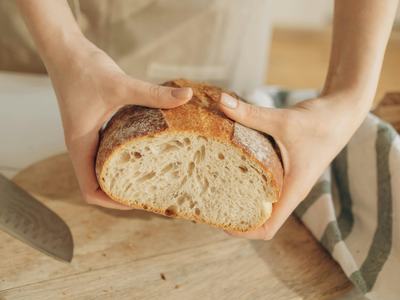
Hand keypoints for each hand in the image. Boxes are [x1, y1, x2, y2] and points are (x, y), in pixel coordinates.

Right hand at [48, 38, 191, 208]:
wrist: (65, 50)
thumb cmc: (84, 69)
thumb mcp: (120, 85)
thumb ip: (153, 94)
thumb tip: (186, 97)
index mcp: (80, 145)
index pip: (90, 190)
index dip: (112, 202)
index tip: (137, 202)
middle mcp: (81, 146)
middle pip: (98, 183)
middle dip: (121, 192)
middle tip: (151, 191)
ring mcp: (87, 136)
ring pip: (102, 168)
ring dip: (122, 175)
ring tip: (151, 176)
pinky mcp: (93, 125)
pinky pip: (106, 150)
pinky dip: (122, 156)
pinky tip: (144, 148)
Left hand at [218, 92, 368, 238]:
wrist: (343, 111)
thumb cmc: (320, 121)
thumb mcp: (283, 120)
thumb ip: (251, 113)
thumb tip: (221, 101)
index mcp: (293, 190)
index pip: (268, 228)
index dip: (244, 231)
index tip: (220, 223)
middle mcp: (290, 190)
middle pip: (261, 219)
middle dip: (236, 216)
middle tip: (209, 204)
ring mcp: (289, 180)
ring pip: (263, 201)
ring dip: (241, 199)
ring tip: (214, 189)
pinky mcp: (287, 169)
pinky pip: (265, 184)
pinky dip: (248, 182)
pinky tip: (230, 167)